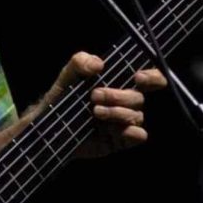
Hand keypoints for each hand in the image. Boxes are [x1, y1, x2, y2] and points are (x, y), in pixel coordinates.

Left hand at [44, 51, 167, 158]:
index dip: (152, 77)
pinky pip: (138, 136)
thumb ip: (79, 63)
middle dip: (118, 96)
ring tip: (95, 111)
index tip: (138, 77)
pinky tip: (113, 130)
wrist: (50, 127)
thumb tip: (98, 63)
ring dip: (117, 112)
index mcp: (116, 83)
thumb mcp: (66, 77)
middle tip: (94, 95)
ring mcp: (123, 121)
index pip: (146, 78)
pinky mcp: (120, 139)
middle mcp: (123, 102)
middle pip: (138, 97)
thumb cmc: (60, 99)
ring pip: (137, 116)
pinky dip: (131, 133)